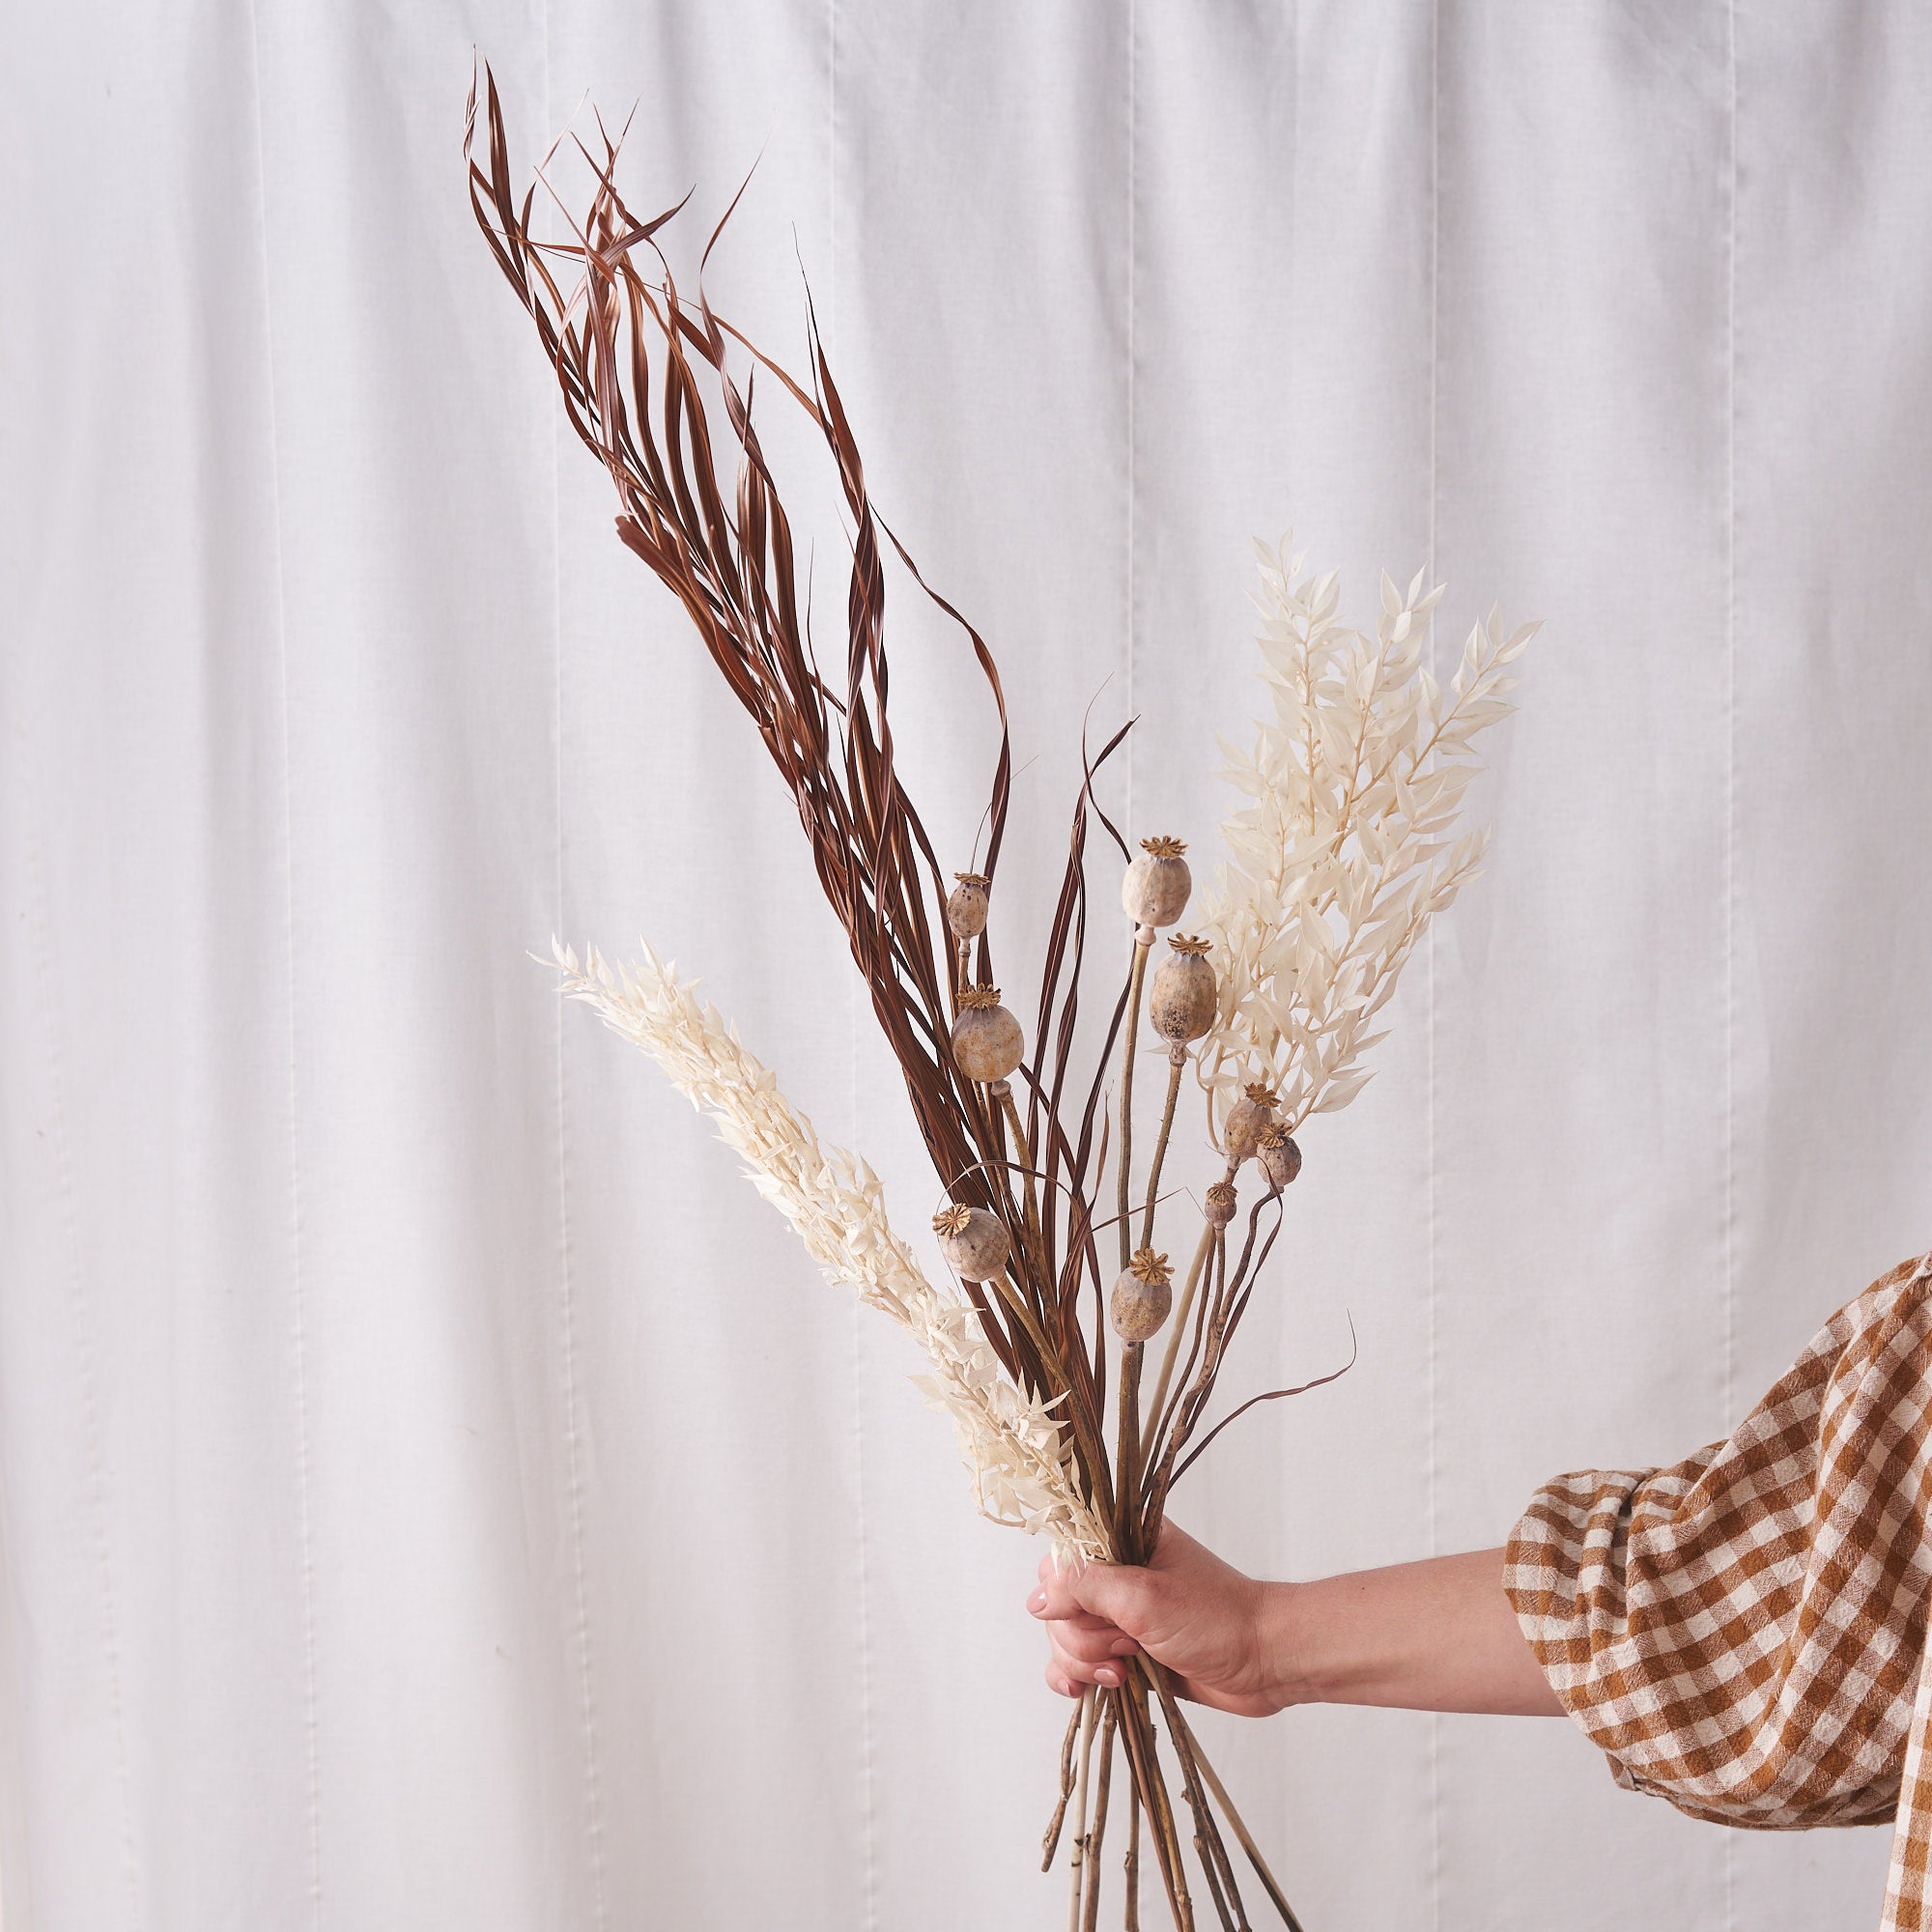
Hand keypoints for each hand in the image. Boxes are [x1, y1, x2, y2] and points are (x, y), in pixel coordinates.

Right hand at [1027, 1521, 1292, 1717]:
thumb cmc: (1216, 1620)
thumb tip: (1037, 1600)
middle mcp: (1115, 1575)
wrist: (1264, 1663)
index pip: (1060, 1558)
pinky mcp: (1124, 1653)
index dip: (1063, 1593)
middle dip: (1081, 1637)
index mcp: (1121, 1541)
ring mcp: (1119, 1616)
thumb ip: (1085, 1588)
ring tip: (1125, 1671)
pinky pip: (1077, 1666)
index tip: (1091, 1614)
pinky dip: (1077, 1680)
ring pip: (1064, 1639)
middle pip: (1057, 1606)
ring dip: (1085, 1663)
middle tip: (1126, 1644)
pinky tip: (1086, 1691)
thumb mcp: (1144, 1596)